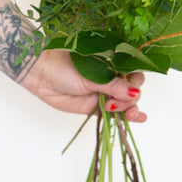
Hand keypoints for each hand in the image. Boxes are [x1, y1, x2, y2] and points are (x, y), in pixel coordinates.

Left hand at [21, 48, 147, 121]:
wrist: (42, 74)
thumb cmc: (65, 65)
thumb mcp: (92, 75)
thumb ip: (114, 85)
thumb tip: (136, 93)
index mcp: (112, 63)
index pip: (134, 72)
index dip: (136, 82)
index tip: (132, 88)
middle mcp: (111, 77)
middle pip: (132, 90)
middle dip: (130, 99)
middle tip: (114, 102)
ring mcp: (104, 92)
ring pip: (125, 103)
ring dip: (130, 109)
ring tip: (124, 113)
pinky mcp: (96, 107)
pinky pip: (114, 113)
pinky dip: (126, 116)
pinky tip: (139, 118)